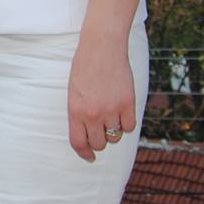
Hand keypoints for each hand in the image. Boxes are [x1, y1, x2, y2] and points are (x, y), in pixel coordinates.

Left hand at [66, 32, 134, 162]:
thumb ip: (79, 113)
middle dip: (100, 141)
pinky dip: (127, 124)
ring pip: (115, 137)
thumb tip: (88, 135)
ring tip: (111, 116)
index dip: (84, 153)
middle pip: (99, 143)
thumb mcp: (74, 92)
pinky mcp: (128, 103)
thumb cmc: (84, 67)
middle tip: (101, 131)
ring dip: (114, 131)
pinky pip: (130, 127)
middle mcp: (93, 113)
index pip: (79, 143)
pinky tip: (122, 113)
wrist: (102, 47)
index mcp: (75, 110)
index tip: (89, 157)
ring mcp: (112, 109)